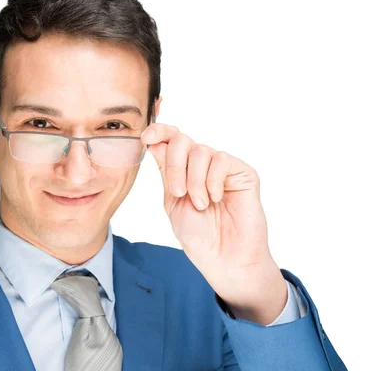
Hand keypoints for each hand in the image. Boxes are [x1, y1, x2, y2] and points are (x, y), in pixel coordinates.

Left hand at [141, 123, 287, 324]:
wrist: (224, 258)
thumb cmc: (198, 236)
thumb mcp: (172, 202)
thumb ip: (166, 172)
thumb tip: (156, 143)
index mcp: (181, 171)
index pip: (169, 140)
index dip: (158, 132)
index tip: (147, 138)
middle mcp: (201, 166)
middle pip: (182, 141)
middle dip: (175, 165)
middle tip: (178, 192)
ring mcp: (222, 168)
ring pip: (201, 150)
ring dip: (195, 179)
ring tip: (200, 204)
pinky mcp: (242, 173)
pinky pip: (221, 160)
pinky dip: (213, 180)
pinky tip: (215, 199)